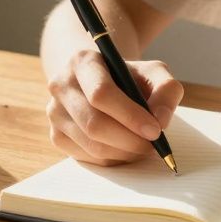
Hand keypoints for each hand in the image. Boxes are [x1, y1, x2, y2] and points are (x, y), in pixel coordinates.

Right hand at [46, 50, 183, 165]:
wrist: (101, 81)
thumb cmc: (129, 77)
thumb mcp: (152, 72)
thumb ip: (166, 90)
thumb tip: (160, 120)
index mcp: (83, 62)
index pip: (101, 93)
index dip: (130, 116)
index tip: (156, 131)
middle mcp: (61, 85)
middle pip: (94, 124)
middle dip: (129, 140)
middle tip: (153, 145)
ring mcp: (54, 112)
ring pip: (91, 145)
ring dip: (124, 152)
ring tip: (143, 146)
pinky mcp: (56, 135)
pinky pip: (87, 157)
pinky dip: (112, 159)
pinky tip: (126, 148)